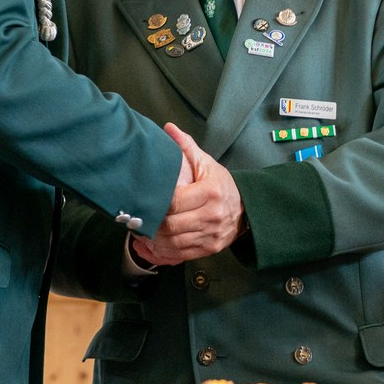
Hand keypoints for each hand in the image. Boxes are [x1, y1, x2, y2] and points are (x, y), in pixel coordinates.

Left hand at [132, 123, 244, 265]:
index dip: (156, 203)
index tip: (144, 200)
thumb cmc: (221, 184)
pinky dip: (161, 253)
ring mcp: (211, 235)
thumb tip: (169, 128)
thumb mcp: (206, 163)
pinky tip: (149, 246)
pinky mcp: (209, 249)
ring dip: (153, 241)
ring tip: (141, 231)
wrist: (245, 209)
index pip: (174, 202)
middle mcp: (212, 216)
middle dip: (151, 224)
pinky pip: (180, 255)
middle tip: (138, 218)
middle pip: (171, 226)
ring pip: (174, 244)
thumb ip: (187, 147)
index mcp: (210, 192)